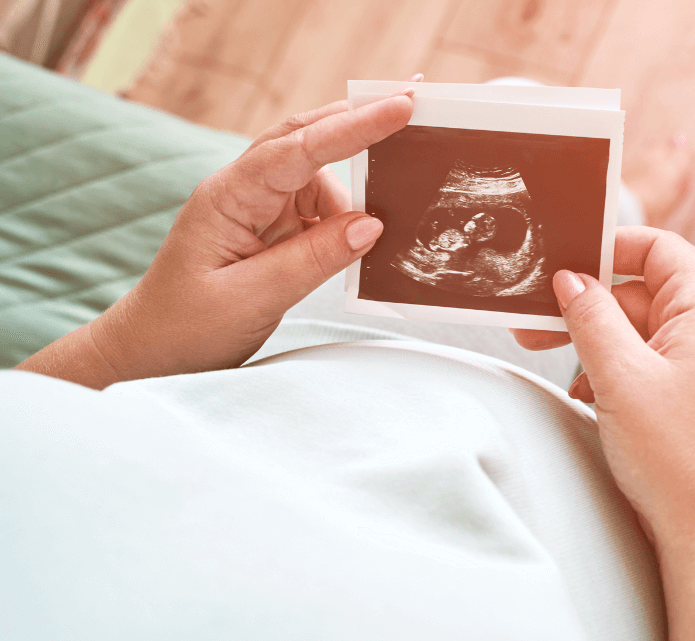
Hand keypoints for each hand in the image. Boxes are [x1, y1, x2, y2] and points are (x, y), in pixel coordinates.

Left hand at [17, 90, 414, 388]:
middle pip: (306, 137)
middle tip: (412, 104)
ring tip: (388, 213)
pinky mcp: (271, 229)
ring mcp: (257, 207)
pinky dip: (346, 218)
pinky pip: (319, 210)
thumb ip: (313, 259)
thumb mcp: (252, 298)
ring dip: (354, 191)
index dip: (352, 127)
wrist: (151, 352)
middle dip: (358, 121)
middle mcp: (244, 191)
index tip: (400, 107)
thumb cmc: (186, 327)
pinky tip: (362, 239)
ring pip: (320, 176)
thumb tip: (372, 224)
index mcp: (228, 197)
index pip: (297, 149)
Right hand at [514, 226, 694, 538]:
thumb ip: (592, 319)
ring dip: (595, 342)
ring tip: (559, 366)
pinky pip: (644, 364)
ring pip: (638, 332)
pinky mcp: (689, 397)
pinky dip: (611, 371)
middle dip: (588, 305)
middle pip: (641, 293)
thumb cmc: (678, 458)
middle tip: (538, 323)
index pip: (663, 251)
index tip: (570, 258)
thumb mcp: (621, 376)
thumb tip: (572, 281)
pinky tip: (587, 393)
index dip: (615, 246)